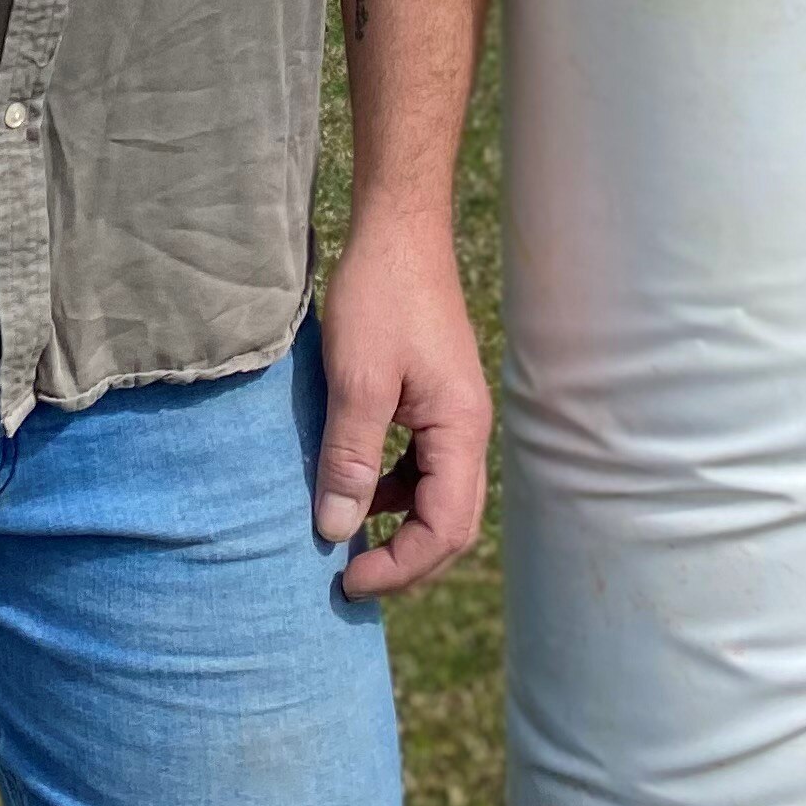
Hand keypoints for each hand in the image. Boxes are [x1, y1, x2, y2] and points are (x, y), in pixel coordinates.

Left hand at [313, 204, 491, 598]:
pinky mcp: (434, 397)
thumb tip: (337, 531)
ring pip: (437, 495)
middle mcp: (468, 429)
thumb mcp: (356, 381)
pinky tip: (357, 484)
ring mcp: (454, 412)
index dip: (400, 567)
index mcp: (461, 430)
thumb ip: (350, 459)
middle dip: (405, 559)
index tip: (346, 579)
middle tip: (348, 577)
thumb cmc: (378, 295)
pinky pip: (422, 464)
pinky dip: (393, 487)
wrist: (397, 226)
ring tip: (347, 539)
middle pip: (450, 522)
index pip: (445, 528)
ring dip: (398, 525)